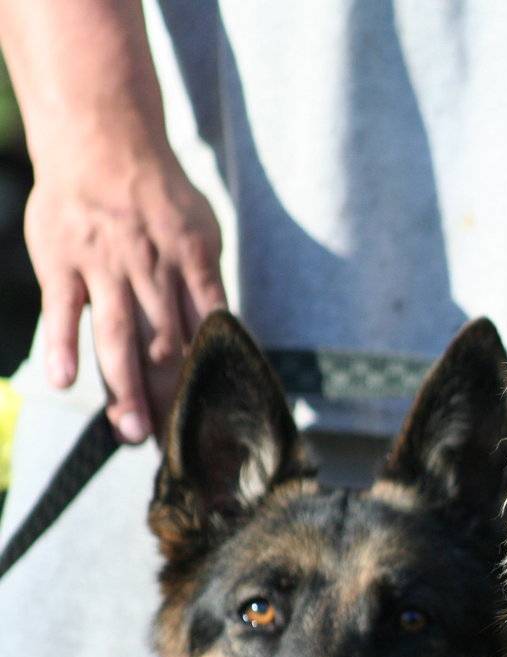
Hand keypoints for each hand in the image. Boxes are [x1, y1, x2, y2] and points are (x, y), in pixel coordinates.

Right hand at [24, 151, 224, 442]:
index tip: (213, 425)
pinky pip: (64, 310)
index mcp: (194, 269)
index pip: (208, 339)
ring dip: (126, 388)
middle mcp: (153, 274)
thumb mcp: (201, 233)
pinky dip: (64, 345)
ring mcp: (107, 270)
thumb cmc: (157, 193)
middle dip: (172, 401)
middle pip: (167, 349)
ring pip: (120, 338)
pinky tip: (64, 382)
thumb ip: (205, 286)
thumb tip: (222, 334)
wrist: (103, 136)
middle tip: (175, 450)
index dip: (210, 384)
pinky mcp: (63, 264)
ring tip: (131, 433)